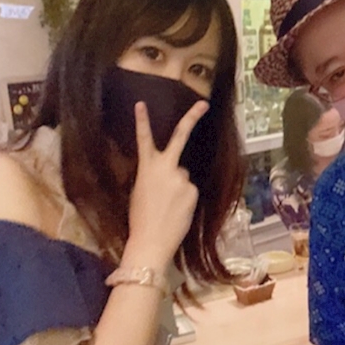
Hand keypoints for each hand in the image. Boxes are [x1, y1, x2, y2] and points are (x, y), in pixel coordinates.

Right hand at [124, 99, 209, 268]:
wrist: (151, 241)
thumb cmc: (140, 219)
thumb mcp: (140, 191)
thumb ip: (154, 176)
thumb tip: (170, 174)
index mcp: (146, 168)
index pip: (144, 139)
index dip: (142, 121)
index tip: (141, 103)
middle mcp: (166, 167)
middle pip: (181, 136)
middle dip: (193, 117)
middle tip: (204, 103)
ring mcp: (182, 177)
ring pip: (183, 176)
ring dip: (178, 186)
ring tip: (167, 206)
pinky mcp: (193, 190)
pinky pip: (189, 190)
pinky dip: (185, 198)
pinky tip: (176, 211)